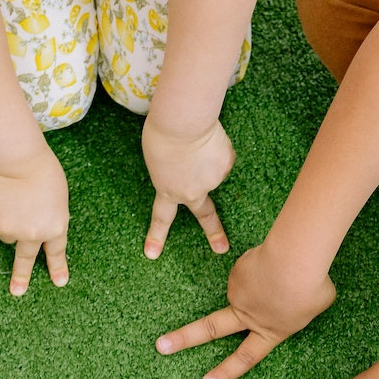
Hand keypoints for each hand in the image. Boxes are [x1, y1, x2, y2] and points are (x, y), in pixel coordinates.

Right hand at [0, 152, 69, 295]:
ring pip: (6, 233)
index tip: (59, 283)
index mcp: (55, 227)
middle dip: (22, 277)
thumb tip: (38, 227)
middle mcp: (33, 235)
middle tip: (17, 292)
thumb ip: (50, 216)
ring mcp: (10, 230)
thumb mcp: (57, 196)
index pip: (56, 252)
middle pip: (25, 258)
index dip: (57, 268)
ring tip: (12, 198)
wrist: (16, 158)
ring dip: (7, 221)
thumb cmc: (42, 169)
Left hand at [140, 118, 233, 258]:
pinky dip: (216, 147)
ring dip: (206, 157)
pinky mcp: (226, 165)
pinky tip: (209, 139)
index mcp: (168, 190)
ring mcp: (212, 180)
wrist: (183, 123)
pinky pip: (222, 156)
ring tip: (196, 141)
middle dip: (214, 233)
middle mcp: (192, 192)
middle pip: (205, 215)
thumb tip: (195, 171)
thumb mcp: (157, 158)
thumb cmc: (162, 135)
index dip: (157, 236)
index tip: (152, 254)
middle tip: (221, 248)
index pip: (162, 218)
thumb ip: (173, 171)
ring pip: (212, 169)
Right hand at [155, 244, 333, 378]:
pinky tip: (278, 260)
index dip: (226, 372)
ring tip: (289, 271)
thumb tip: (284, 296)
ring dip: (266, 278)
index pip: (246, 358)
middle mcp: (248, 316)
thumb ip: (298, 306)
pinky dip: (265, 264)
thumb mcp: (316, 305)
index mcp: (271, 331)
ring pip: (249, 286)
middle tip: (161, 346)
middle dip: (183, 339)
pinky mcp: (236, 272)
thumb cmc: (312, 286)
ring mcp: (238, 293)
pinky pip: (252, 267)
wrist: (294, 261)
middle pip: (209, 329)